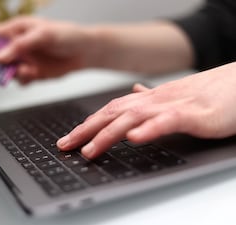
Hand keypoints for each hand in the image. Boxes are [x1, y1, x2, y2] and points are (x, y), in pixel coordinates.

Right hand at [0, 16, 96, 83]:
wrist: (84, 52)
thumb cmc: (66, 35)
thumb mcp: (43, 35)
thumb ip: (21, 45)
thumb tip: (0, 57)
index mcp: (17, 30)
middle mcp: (18, 46)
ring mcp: (25, 60)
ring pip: (7, 71)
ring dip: (12, 74)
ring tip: (26, 71)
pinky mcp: (33, 73)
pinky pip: (21, 80)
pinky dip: (24, 80)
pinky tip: (33, 75)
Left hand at [57, 63, 235, 158]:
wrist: (235, 83)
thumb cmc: (204, 94)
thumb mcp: (170, 98)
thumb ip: (149, 99)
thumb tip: (134, 93)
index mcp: (148, 99)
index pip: (110, 110)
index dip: (87, 124)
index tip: (69, 138)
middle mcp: (153, 100)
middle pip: (113, 113)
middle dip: (86, 130)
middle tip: (65, 145)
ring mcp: (171, 106)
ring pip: (133, 118)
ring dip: (108, 134)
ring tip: (89, 149)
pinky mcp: (192, 114)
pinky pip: (166, 121)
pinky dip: (148, 129)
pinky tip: (134, 139)